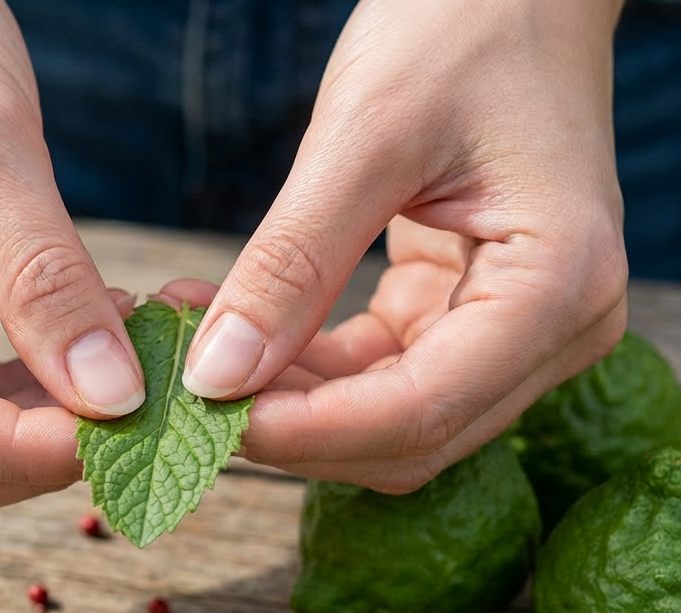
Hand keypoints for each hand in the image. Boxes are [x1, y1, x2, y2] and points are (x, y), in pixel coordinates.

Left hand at [180, 0, 627, 491]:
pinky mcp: (463, 322)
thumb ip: (291, 264)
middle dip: (293, 428)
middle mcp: (553, 330)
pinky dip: (302, 369)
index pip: (420, 410)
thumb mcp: (364, 135)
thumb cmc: (462, 27)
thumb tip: (216, 377)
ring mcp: (512, 335)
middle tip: (189, 397)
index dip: (306, 431)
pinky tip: (234, 334)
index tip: (207, 417)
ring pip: (383, 421)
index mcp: (557, 286)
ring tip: (195, 352)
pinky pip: (374, 377)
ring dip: (287, 402)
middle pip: (406, 437)